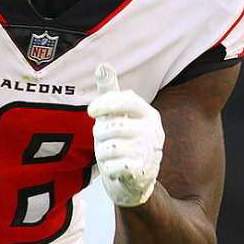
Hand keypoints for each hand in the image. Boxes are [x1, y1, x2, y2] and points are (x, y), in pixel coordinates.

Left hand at [88, 63, 163, 207]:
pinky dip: (108, 168)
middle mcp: (152, 131)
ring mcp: (149, 152)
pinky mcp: (143, 172)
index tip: (91, 112)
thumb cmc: (123, 138)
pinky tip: (115, 168)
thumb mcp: (117, 114)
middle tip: (104, 139)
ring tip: (110, 154)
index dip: (105, 104)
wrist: (136, 179)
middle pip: (112, 127)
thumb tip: (102, 65)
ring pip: (110, 147)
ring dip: (102, 152)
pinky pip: (112, 166)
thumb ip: (110, 91)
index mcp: (148, 113)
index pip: (126, 100)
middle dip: (100, 134)